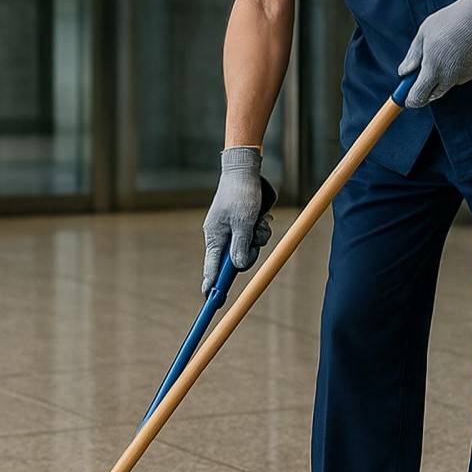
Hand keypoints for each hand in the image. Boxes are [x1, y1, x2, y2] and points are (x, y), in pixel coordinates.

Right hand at [203, 147, 273, 294]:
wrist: (245, 170)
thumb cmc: (241, 194)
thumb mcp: (243, 223)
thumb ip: (240, 247)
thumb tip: (239, 268)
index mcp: (214, 237)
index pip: (211, 268)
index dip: (212, 286)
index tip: (212, 301)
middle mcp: (220, 236)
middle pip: (233, 261)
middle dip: (247, 254)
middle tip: (253, 241)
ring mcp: (231, 231)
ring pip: (246, 249)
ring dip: (257, 240)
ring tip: (258, 222)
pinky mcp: (241, 225)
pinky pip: (252, 238)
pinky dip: (259, 231)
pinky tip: (260, 218)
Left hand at [398, 0, 471, 106]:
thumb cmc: (448, 21)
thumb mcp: (423, 35)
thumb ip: (412, 57)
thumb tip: (404, 73)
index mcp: (433, 69)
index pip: (418, 96)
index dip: (410, 100)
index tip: (405, 98)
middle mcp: (448, 77)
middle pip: (431, 96)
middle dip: (422, 90)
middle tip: (418, 75)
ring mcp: (462, 76)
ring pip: (444, 87)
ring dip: (437, 80)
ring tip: (438, 55)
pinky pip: (456, 79)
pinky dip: (450, 73)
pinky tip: (452, 54)